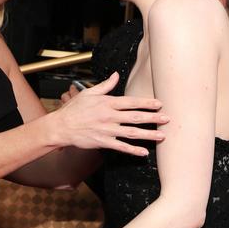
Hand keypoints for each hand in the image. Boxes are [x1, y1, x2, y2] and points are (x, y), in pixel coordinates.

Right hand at [54, 71, 168, 156]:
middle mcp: (110, 116)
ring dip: (148, 135)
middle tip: (167, 120)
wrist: (61, 127)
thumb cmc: (74, 109)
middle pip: (136, 117)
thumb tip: (116, 75)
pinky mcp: (103, 142)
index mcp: (108, 103)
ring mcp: (107, 130)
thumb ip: (105, 85)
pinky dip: (133, 150)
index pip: (131, 102)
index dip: (147, 103)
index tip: (159, 104)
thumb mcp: (89, 93)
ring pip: (132, 133)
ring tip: (162, 136)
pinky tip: (144, 152)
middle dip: (153, 118)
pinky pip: (121, 147)